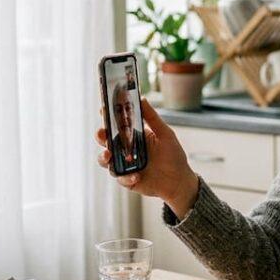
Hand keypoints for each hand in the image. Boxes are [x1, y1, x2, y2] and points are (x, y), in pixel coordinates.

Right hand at [96, 100, 199, 216]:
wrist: (178, 181)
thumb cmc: (173, 155)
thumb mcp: (165, 133)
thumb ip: (152, 117)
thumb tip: (141, 98)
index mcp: (133, 135)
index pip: (116, 124)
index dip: (107, 116)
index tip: (103, 109)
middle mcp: (125, 149)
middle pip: (105, 140)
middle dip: (100, 135)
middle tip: (102, 133)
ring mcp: (124, 165)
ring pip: (105, 159)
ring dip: (103, 156)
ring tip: (108, 154)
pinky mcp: (127, 179)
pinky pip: (120, 178)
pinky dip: (126, 177)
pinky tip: (137, 176)